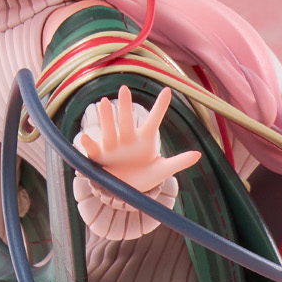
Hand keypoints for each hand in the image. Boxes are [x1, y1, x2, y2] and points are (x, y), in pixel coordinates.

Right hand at [76, 85, 199, 193]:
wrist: (125, 191)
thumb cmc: (144, 177)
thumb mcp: (161, 170)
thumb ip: (178, 162)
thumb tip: (198, 155)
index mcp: (144, 139)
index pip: (153, 120)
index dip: (160, 107)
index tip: (168, 91)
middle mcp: (127, 139)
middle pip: (127, 121)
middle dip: (126, 107)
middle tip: (124, 89)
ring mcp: (112, 147)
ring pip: (109, 130)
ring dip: (107, 118)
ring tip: (105, 102)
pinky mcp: (100, 157)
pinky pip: (93, 149)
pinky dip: (87, 144)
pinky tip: (84, 136)